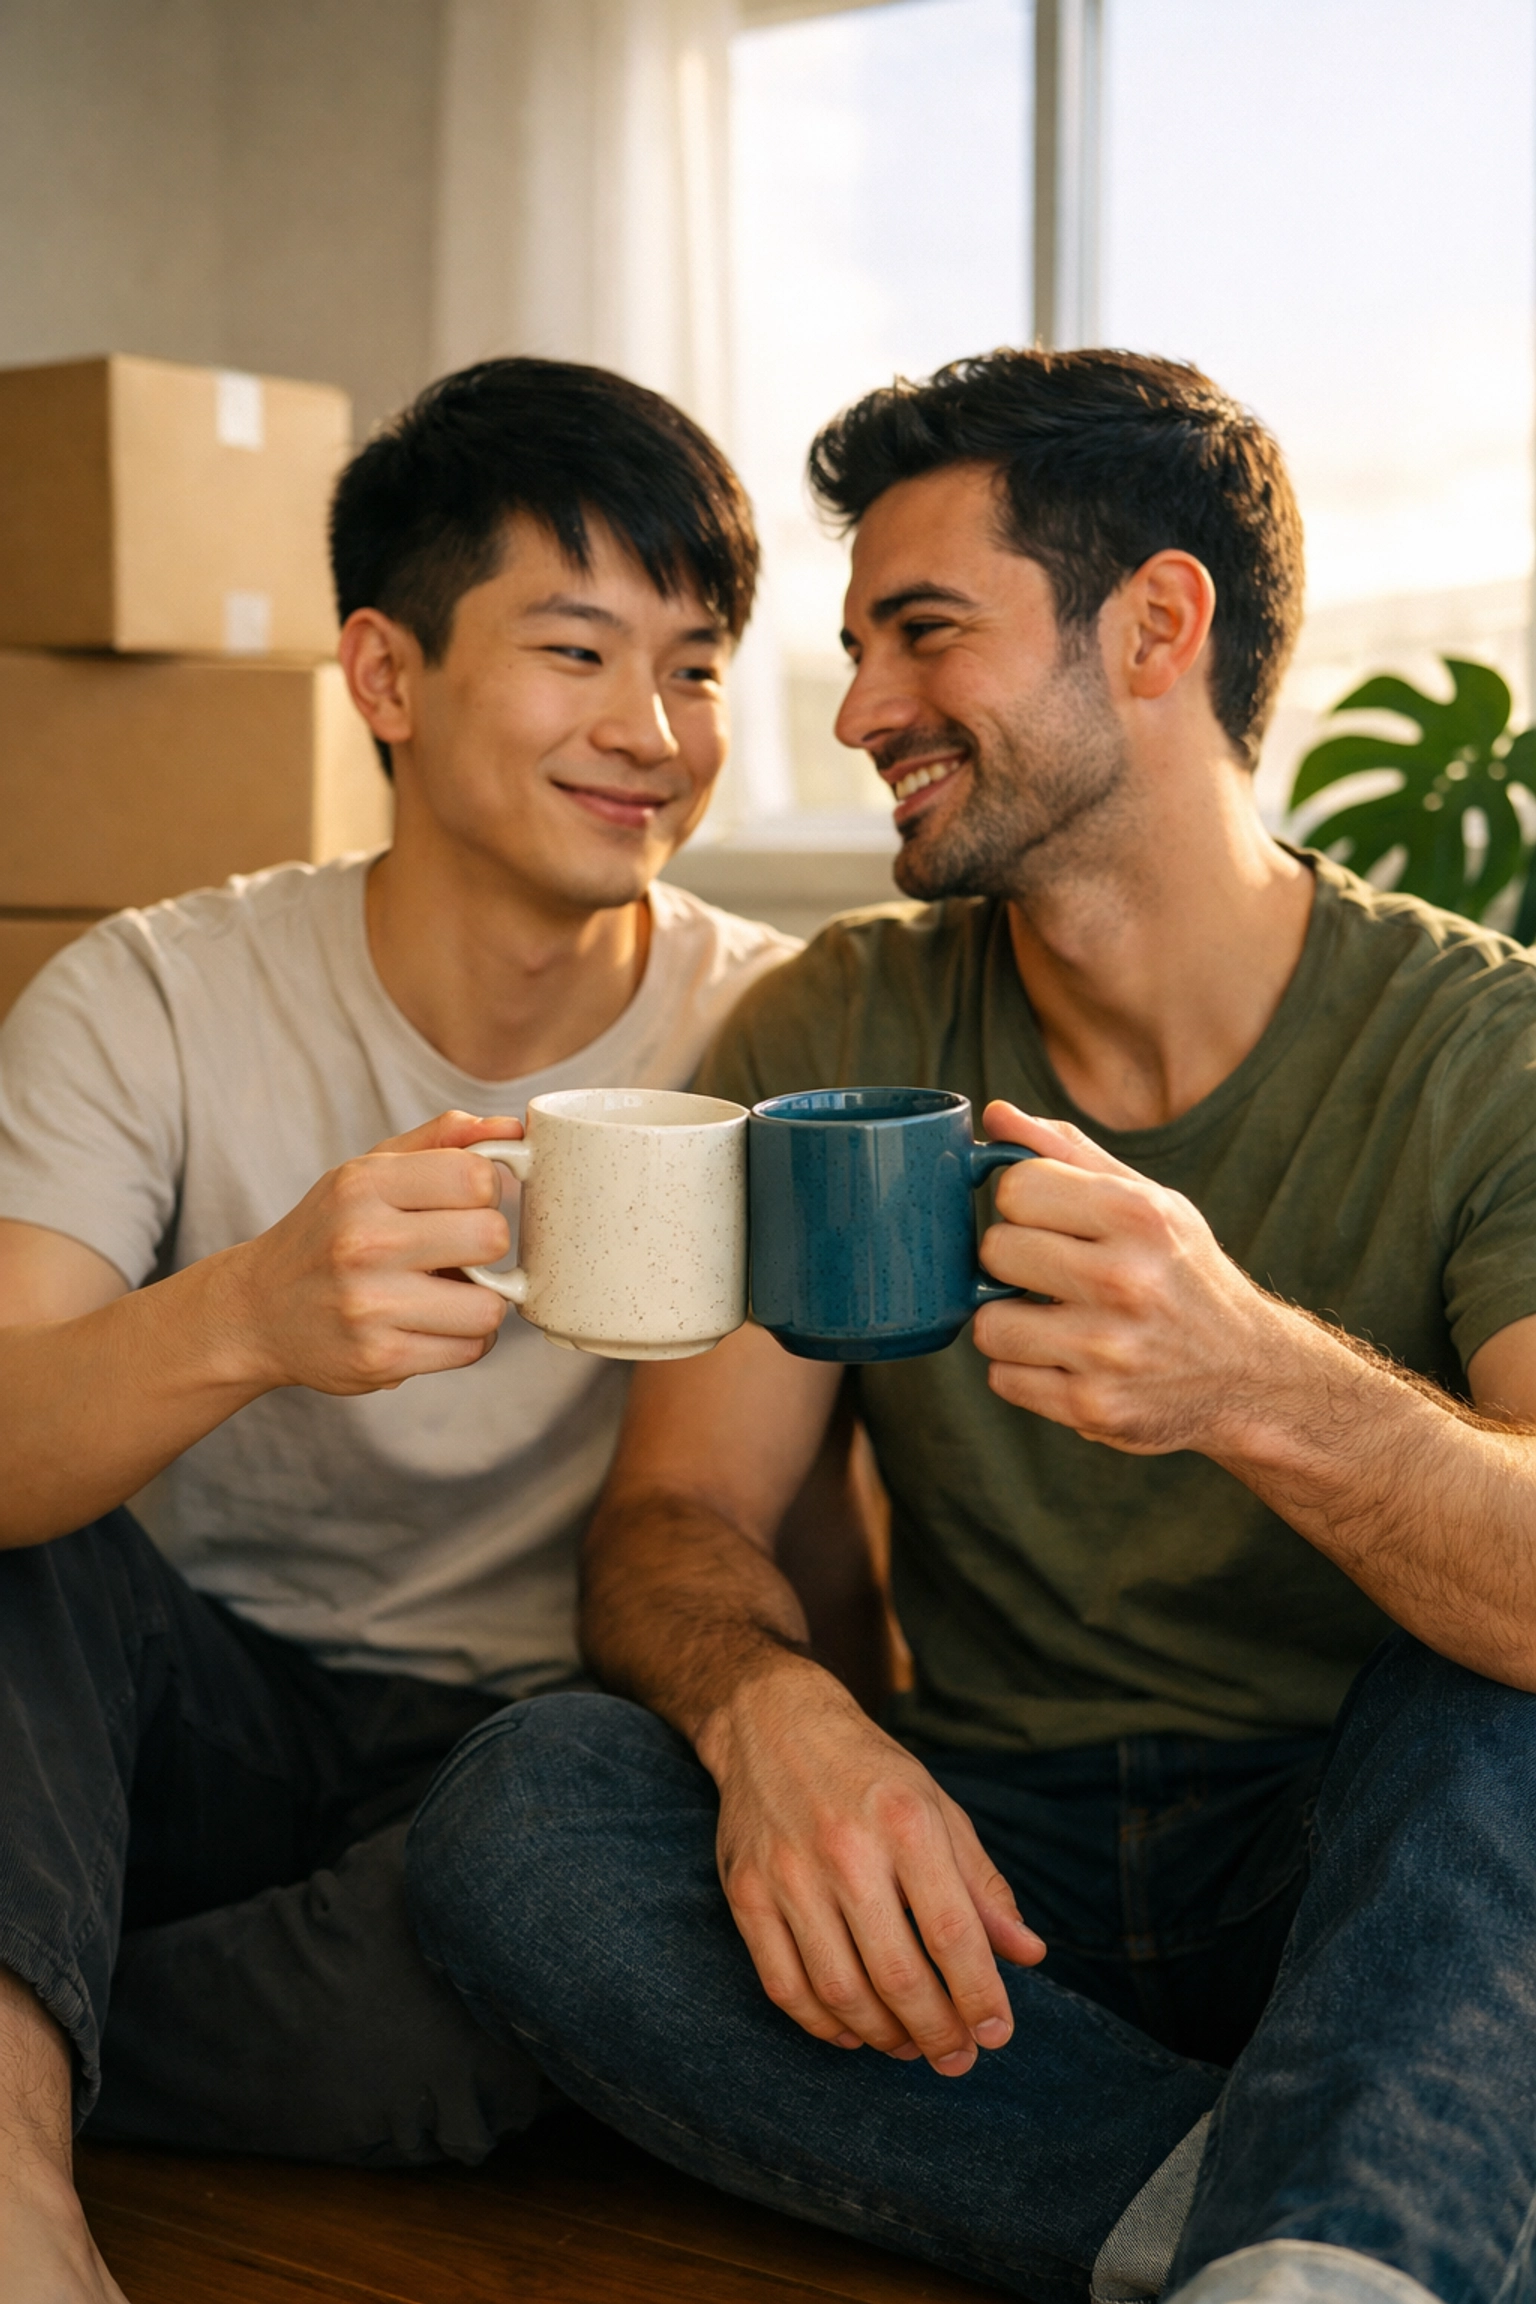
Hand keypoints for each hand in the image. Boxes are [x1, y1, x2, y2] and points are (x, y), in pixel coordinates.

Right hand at [220, 1109, 522, 1394]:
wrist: (256, 1311)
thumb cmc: (328, 1233)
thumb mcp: (368, 1173)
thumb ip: (440, 1142)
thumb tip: (512, 1129)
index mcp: (363, 1184)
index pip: (476, 1176)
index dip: (485, 1192)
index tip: (462, 1204)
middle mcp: (363, 1242)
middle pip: (492, 1237)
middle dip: (486, 1246)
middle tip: (458, 1251)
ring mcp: (370, 1305)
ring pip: (490, 1306)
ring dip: (481, 1301)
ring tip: (449, 1292)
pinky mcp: (380, 1359)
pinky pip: (471, 1349)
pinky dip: (464, 1338)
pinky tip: (433, 1324)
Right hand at [698, 1658, 1044, 2074]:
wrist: (772, 1721)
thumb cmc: (870, 1771)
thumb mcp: (938, 1808)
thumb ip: (982, 1884)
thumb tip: (1027, 1955)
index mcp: (906, 1821)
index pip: (953, 1933)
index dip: (980, 1996)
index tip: (999, 2034)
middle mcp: (845, 1849)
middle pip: (898, 1975)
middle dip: (937, 2033)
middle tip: (957, 2057)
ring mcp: (788, 1874)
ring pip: (840, 1992)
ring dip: (884, 2037)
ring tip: (910, 2046)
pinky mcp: (745, 1893)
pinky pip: (784, 1986)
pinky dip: (822, 2024)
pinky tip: (852, 2029)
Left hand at [973, 1102, 1284, 1453]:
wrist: (1250, 1375)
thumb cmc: (1184, 1275)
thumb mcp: (1149, 1202)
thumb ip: (1069, 1154)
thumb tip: (994, 1116)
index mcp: (1139, 1215)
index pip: (1016, 1187)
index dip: (1021, 1203)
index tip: (1046, 1219)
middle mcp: (1125, 1280)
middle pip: (995, 1250)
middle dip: (1014, 1262)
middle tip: (1052, 1274)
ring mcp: (1108, 1350)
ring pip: (988, 1323)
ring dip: (1011, 1323)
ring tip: (1054, 1321)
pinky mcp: (1094, 1407)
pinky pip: (1003, 1379)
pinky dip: (1024, 1372)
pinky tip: (1065, 1362)